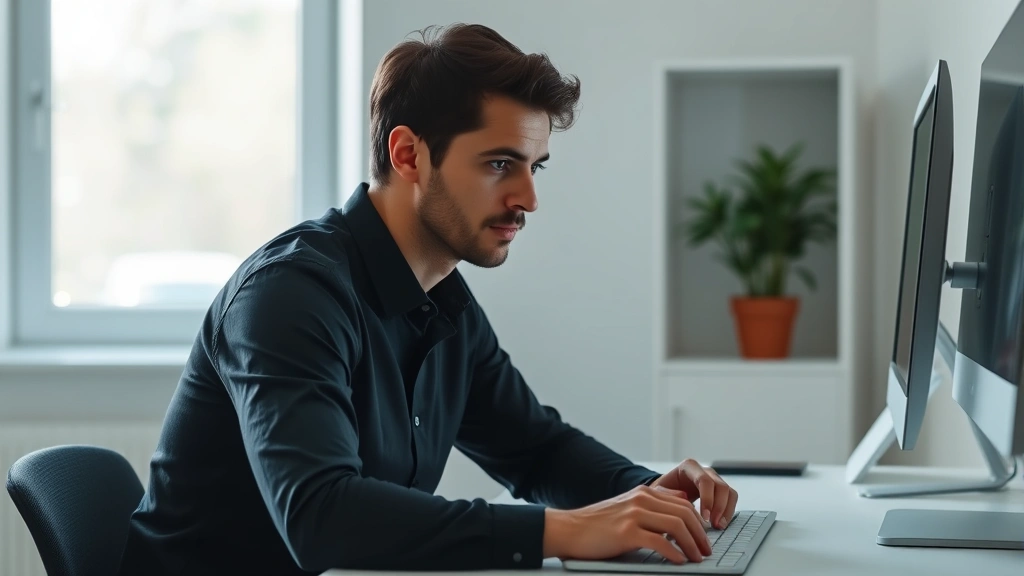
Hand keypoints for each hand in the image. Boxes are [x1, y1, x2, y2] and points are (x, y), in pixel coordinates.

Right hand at [543, 484, 712, 563]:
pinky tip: (679, 561)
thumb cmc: (599, 523)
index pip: (683, 504)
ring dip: (692, 544)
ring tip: (697, 558)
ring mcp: (634, 515)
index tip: (705, 539)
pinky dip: (674, 553)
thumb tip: (683, 501)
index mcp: (644, 493)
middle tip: (706, 551)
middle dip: (700, 534)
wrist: (570, 529)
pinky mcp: (626, 532)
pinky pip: (659, 542)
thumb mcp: (629, 505)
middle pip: (684, 514)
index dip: (699, 523)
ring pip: (676, 526)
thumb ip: (654, 502)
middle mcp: (641, 499)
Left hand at [650, 458, 737, 529]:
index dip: (707, 499)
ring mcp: (714, 479)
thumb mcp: (658, 493)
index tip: (704, 518)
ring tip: (718, 527)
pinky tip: (721, 524)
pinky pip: (731, 499)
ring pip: (729, 492)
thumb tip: (684, 499)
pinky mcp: (720, 491)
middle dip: (719, 507)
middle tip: (714, 525)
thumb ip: (667, 494)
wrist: (663, 495)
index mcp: (688, 467)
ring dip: (726, 510)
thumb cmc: (660, 493)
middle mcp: (704, 470)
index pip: (704, 480)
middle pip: (720, 486)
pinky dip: (728, 512)